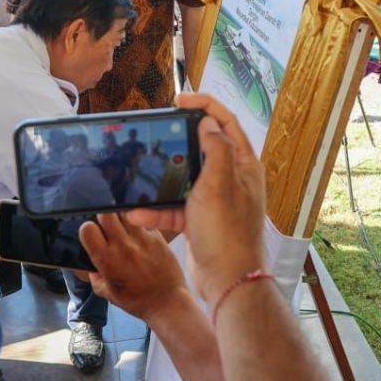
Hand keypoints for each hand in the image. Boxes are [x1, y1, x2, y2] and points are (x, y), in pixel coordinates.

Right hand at [78, 213, 190, 324]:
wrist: (167, 302)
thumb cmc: (137, 301)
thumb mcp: (109, 294)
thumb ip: (96, 279)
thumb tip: (91, 269)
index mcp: (106, 259)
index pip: (87, 228)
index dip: (88, 228)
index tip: (93, 234)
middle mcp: (122, 245)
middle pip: (106, 213)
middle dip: (104, 216)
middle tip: (108, 225)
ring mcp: (141, 239)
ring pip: (126, 212)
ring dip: (122, 217)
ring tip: (124, 227)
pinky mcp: (157, 236)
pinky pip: (144, 222)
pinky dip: (140, 225)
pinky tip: (140, 235)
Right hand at [127, 92, 266, 304]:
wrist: (227, 280)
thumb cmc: (227, 232)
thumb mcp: (219, 183)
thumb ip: (215, 147)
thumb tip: (208, 122)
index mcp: (242, 165)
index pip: (226, 122)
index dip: (205, 104)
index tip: (179, 99)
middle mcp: (231, 179)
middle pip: (201, 148)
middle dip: (177, 142)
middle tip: (156, 133)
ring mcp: (215, 200)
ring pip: (183, 179)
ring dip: (160, 181)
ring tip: (138, 176)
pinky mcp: (200, 220)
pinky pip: (175, 207)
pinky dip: (157, 210)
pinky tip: (138, 213)